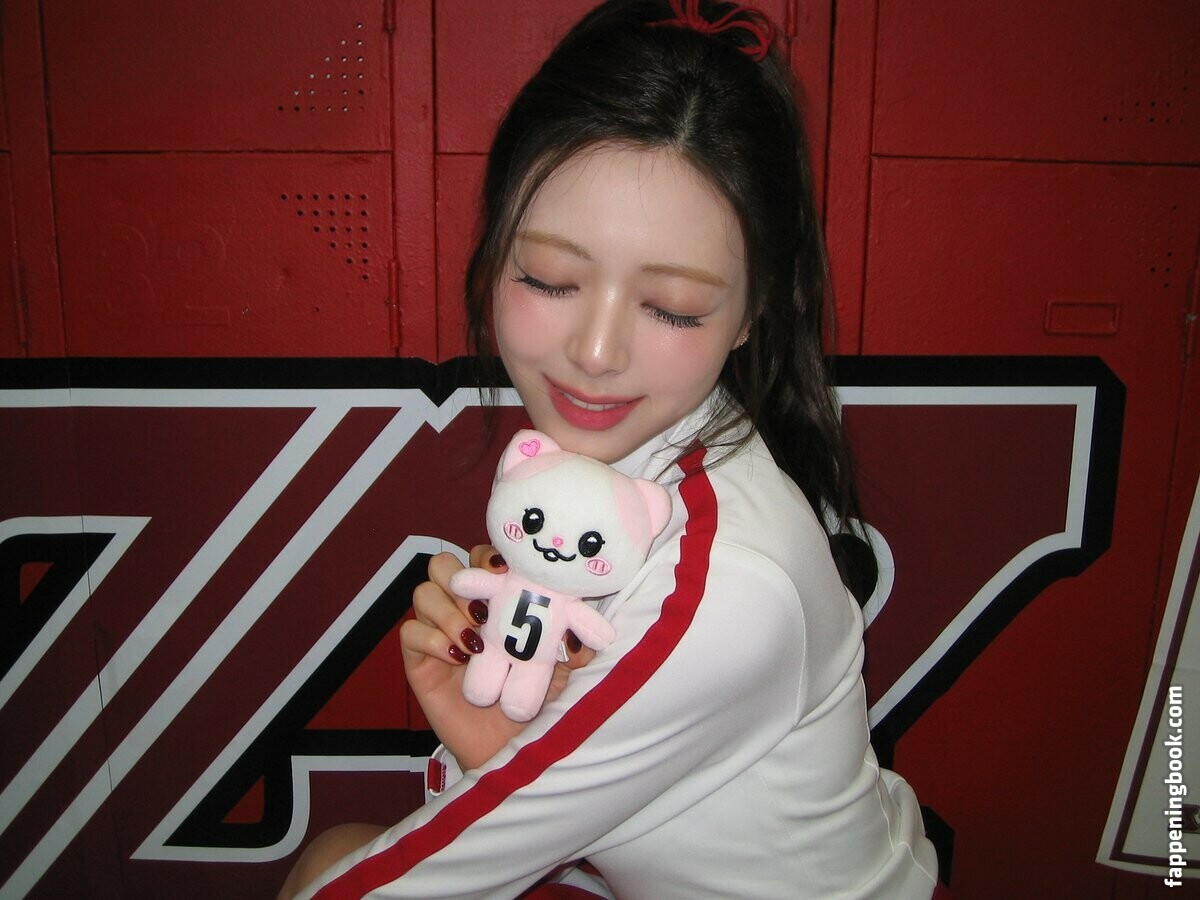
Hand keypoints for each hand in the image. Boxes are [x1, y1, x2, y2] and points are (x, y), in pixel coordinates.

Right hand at [401, 546, 593, 769]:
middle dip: (460, 578)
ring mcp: (437, 633)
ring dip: (448, 612)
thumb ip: (573, 646)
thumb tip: (580, 632)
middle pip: (442, 565)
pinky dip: (432, 639)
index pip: (480, 558)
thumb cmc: (531, 700)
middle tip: (484, 609)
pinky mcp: (419, 660)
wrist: (508, 747)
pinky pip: (409, 633)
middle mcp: (461, 609)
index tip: (504, 572)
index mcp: (493, 600)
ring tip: (475, 641)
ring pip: (423, 593)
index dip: (487, 557)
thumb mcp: (561, 670)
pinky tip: (458, 658)